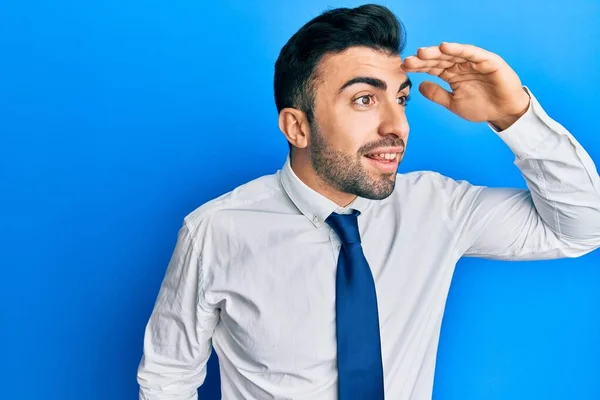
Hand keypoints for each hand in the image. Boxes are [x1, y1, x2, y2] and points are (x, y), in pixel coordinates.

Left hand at [401, 42, 530, 129]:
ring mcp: (473, 62)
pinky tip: (445, 47)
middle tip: (408, 60)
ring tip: (422, 52)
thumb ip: (437, 94)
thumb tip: (419, 85)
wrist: (504, 113)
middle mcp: (460, 66)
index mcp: (451, 75)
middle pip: (439, 59)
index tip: (404, 67)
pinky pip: (471, 53)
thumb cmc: (481, 107)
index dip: (418, 67)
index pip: (432, 68)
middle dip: (423, 59)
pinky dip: (458, 49)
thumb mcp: (453, 103)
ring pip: (452, 54)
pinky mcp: (487, 61)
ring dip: (437, 52)